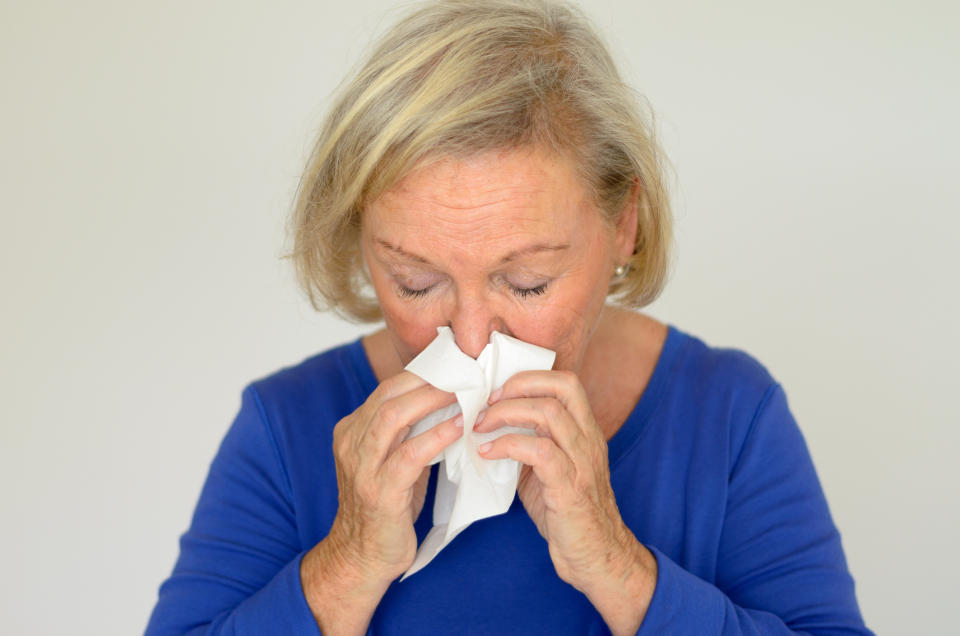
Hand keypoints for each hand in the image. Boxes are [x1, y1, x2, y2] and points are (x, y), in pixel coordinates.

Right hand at [322, 371, 462, 581]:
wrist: (361, 558)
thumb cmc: (385, 509)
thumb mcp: (391, 462)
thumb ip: (408, 433)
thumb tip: (448, 402)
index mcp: (351, 432)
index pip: (386, 389)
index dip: (420, 374)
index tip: (453, 364)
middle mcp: (351, 443)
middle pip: (388, 396)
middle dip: (427, 380)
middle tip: (463, 371)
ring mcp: (362, 468)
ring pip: (394, 417)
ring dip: (433, 400)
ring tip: (465, 392)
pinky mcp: (380, 492)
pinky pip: (410, 455)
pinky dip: (437, 436)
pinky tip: (460, 427)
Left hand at [473, 370, 655, 632]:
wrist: (596, 557)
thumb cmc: (567, 513)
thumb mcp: (550, 468)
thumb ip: (530, 442)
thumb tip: (486, 422)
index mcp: (585, 431)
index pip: (566, 381)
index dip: (529, 377)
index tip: (498, 391)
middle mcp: (588, 440)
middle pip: (561, 387)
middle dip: (517, 386)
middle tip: (486, 403)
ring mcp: (582, 463)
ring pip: (549, 414)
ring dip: (506, 414)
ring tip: (480, 426)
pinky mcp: (570, 489)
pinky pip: (539, 452)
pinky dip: (507, 445)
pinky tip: (486, 453)